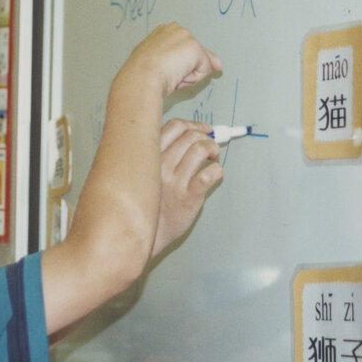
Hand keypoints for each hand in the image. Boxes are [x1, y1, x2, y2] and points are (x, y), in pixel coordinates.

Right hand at [121, 23, 222, 97]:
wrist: (141, 77)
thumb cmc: (142, 74)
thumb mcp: (157, 64)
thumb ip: (178, 61)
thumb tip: (213, 64)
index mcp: (162, 31)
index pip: (182, 48)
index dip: (179, 64)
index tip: (164, 70)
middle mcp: (175, 29)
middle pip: (194, 55)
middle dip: (185, 69)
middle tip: (165, 73)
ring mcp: (186, 37)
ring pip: (199, 64)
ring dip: (187, 75)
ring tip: (169, 74)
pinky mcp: (195, 47)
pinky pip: (204, 70)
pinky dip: (193, 79)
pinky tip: (177, 76)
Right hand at [151, 119, 222, 256]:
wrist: (145, 236)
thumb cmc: (147, 205)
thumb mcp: (143, 174)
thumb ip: (157, 155)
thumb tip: (186, 136)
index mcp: (148, 157)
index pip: (173, 126)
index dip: (193, 124)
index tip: (203, 128)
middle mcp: (160, 166)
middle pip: (189, 136)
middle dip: (206, 136)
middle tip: (210, 145)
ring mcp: (174, 181)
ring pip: (200, 149)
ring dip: (213, 148)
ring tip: (213, 156)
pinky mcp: (189, 197)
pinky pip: (209, 173)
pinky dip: (217, 169)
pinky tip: (215, 174)